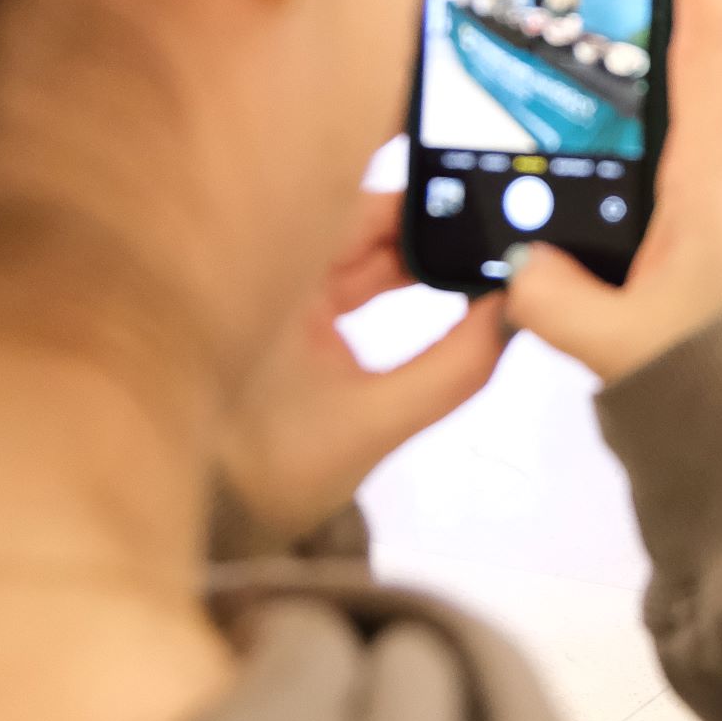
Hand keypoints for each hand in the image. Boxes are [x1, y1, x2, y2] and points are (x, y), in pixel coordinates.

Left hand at [216, 194, 509, 538]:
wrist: (208, 526)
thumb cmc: (265, 472)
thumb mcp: (375, 422)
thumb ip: (455, 366)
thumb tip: (512, 314)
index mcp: (271, 277)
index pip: (359, 205)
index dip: (420, 195)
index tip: (481, 197)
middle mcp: (267, 270)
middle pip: (362, 221)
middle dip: (430, 226)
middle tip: (494, 233)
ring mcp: (275, 292)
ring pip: (360, 249)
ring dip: (416, 256)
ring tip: (478, 264)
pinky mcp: (286, 317)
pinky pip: (350, 277)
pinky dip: (393, 280)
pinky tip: (439, 287)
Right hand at [505, 0, 721, 382]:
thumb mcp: (623, 342)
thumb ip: (553, 300)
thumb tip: (515, 264)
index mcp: (707, 176)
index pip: (700, 45)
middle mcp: (718, 178)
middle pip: (677, 68)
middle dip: (647, 5)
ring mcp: (713, 209)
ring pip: (660, 131)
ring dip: (625, 92)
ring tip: (580, 41)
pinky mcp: (704, 245)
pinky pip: (651, 184)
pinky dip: (615, 165)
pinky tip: (574, 167)